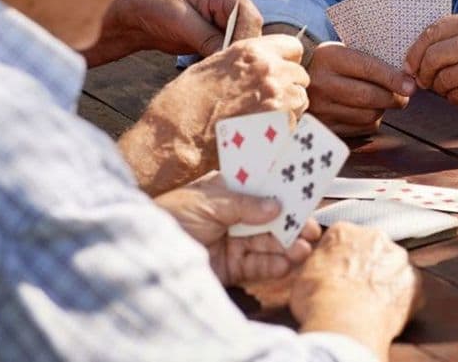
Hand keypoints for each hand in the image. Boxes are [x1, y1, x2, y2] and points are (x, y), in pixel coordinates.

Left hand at [88, 0, 262, 65]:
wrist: (140, 17)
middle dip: (240, 54)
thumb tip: (227, 57)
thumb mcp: (180, 21)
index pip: (249, 18)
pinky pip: (231, 56)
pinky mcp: (221, 41)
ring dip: (233, 62)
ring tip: (222, 79)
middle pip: (251, 35)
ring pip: (243, 48)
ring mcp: (229, 26)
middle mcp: (234, 8)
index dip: (244, 39)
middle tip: (229, 75)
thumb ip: (206, 37)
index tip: (230, 60)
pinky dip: (225, 66)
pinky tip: (217, 78)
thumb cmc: (157, 7)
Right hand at [121, 34, 308, 193]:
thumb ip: (244, 62)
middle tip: (268, 101)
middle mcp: (269, 69)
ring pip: (301, 99)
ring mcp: (278, 97)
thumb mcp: (213, 66)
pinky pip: (295, 123)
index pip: (293, 46)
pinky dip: (283, 128)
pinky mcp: (281, 124)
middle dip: (289, 86)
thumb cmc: (185, 104)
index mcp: (251, 51)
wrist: (176, 138)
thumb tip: (261, 63)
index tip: (280, 71)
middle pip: (300, 75)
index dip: (287, 60)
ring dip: (289, 108)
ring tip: (263, 119)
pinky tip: (261, 133)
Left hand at [154, 171, 320, 286]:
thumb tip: (276, 206)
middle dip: (291, 222)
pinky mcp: (230, 268)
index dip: (283, 190)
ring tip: (304, 248)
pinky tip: (287, 264)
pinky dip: (273, 265)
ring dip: (287, 245)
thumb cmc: (170, 217)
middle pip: (269, 218)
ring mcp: (232, 242)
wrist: (145, 256)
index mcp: (225, 191)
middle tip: (312, 228)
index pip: (260, 188)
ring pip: (267, 243)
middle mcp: (232, 216)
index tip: (306, 192)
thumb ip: (244, 205)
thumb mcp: (208, 202)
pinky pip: (257, 266)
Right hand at [291, 222, 421, 361]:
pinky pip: (408, 289)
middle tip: (354, 289)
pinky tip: (385, 312)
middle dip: (365, 266)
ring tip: (369, 303)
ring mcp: (397, 259)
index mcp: (344, 231)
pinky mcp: (414, 282)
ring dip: (384, 281)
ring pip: (392, 267)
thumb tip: (317, 267)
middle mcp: (374, 238)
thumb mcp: (301, 275)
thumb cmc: (319, 300)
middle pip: (371, 249)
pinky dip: (399, 299)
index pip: (344, 239)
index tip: (337, 273)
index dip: (340, 258)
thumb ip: (315, 263)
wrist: (344, 322)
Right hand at [306, 42, 414, 136]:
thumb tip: (406, 78)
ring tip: (382, 101)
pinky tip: (368, 111)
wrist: (298, 77)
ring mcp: (320, 108)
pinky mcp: (324, 127)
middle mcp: (322, 83)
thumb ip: (372, 60)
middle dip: (394, 98)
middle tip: (404, 96)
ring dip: (382, 110)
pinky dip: (371, 122)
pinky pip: (360, 129)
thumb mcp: (344, 51)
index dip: (393, 79)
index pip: (368, 68)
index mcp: (330, 57)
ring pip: (368, 116)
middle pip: (369, 97)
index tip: (411, 86)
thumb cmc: (332, 63)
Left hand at [404, 6, 457, 108]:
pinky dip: (454, 98)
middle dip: (423, 73)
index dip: (415, 52)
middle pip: (433, 58)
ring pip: (444, 80)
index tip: (410, 64)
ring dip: (439, 88)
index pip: (432, 32)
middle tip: (425, 81)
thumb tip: (417, 53)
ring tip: (447, 87)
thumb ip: (457, 33)